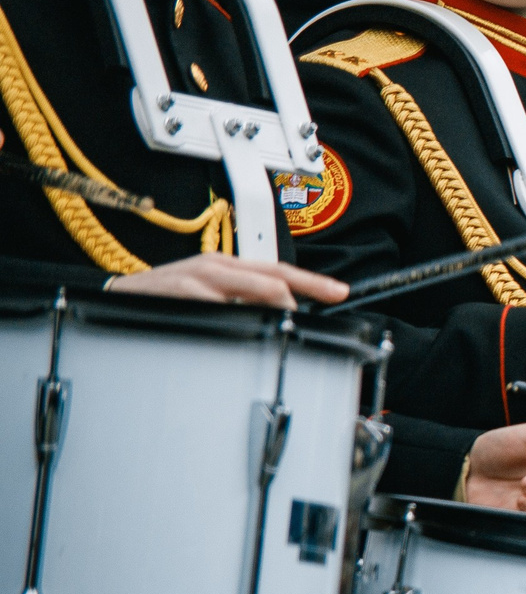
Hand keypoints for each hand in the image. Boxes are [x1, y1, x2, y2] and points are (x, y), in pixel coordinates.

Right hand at [106, 254, 346, 309]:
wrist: (118, 298)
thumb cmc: (166, 299)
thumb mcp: (209, 295)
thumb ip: (242, 302)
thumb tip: (280, 315)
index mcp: (227, 265)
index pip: (279, 270)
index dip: (312, 281)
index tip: (339, 292)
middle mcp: (216, 266)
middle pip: (273, 279)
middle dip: (297, 300)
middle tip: (304, 320)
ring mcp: (198, 277)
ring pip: (251, 290)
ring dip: (269, 312)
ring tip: (272, 328)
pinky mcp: (179, 292)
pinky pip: (217, 305)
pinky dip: (232, 317)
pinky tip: (233, 328)